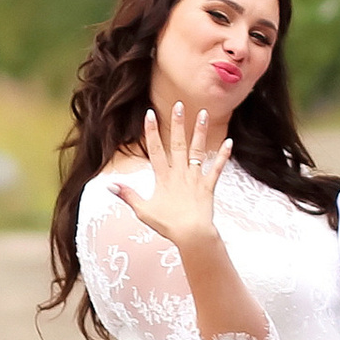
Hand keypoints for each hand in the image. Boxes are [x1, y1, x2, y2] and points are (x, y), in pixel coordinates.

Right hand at [108, 99, 230, 245]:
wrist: (192, 234)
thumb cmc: (167, 225)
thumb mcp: (142, 211)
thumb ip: (127, 195)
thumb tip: (109, 185)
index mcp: (163, 178)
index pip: (155, 150)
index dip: (151, 132)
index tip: (149, 114)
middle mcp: (180, 173)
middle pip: (177, 144)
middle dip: (177, 124)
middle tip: (179, 105)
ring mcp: (195, 178)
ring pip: (198, 151)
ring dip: (200, 132)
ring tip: (203, 114)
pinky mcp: (208, 186)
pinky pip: (217, 168)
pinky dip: (223, 155)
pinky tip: (229, 142)